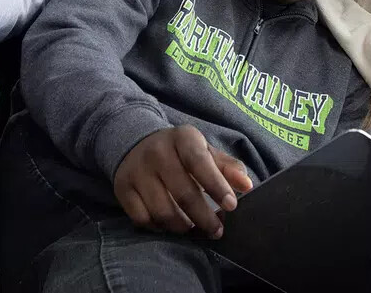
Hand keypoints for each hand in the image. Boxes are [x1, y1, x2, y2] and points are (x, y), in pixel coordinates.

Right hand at [112, 125, 252, 238]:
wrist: (135, 143)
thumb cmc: (180, 152)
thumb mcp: (204, 151)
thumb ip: (227, 167)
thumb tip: (247, 186)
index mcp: (182, 138)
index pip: (200, 163)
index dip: (216, 186)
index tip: (231, 206)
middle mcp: (157, 152)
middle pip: (183, 194)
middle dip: (204, 218)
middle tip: (216, 230)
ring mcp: (137, 170)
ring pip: (162, 211)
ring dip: (182, 227)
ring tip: (192, 228)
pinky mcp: (123, 188)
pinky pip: (143, 218)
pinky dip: (158, 227)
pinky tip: (168, 224)